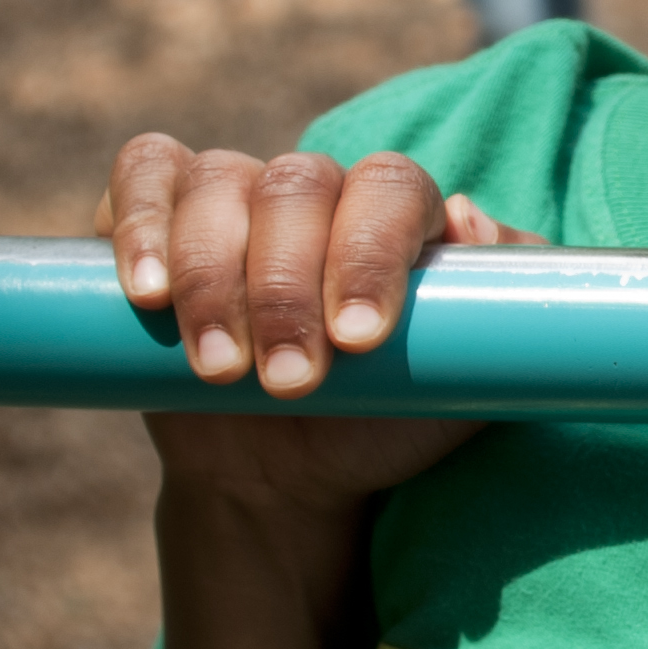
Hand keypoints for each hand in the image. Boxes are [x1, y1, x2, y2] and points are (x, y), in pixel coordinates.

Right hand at [95, 136, 542, 539]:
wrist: (293, 473)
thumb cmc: (390, 417)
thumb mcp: (470, 379)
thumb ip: (509, 307)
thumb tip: (470, 220)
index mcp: (393, 210)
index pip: (389, 187)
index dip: (370, 252)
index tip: (362, 339)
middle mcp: (313, 189)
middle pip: (296, 185)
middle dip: (288, 288)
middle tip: (292, 382)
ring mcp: (232, 196)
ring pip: (217, 183)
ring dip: (214, 278)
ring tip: (220, 370)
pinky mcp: (158, 220)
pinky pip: (142, 175)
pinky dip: (137, 221)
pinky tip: (150, 292)